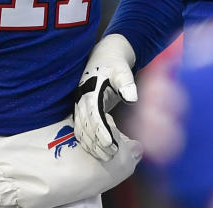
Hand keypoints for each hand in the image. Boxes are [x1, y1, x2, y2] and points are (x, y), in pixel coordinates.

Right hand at [73, 34, 137, 160]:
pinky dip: (87, 140)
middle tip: (111, 155)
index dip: (102, 132)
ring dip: (91, 144)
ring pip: (82, 129)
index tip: (111, 145)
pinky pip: (81, 127)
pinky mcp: (83, 108)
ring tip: (105, 157)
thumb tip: (132, 98)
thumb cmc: (115, 64)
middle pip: (86, 127)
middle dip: (97, 143)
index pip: (94, 117)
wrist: (104, 55)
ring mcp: (80, 105)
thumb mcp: (122, 70)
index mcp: (90, 92)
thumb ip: (127, 83)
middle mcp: (82, 100)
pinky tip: (96, 150)